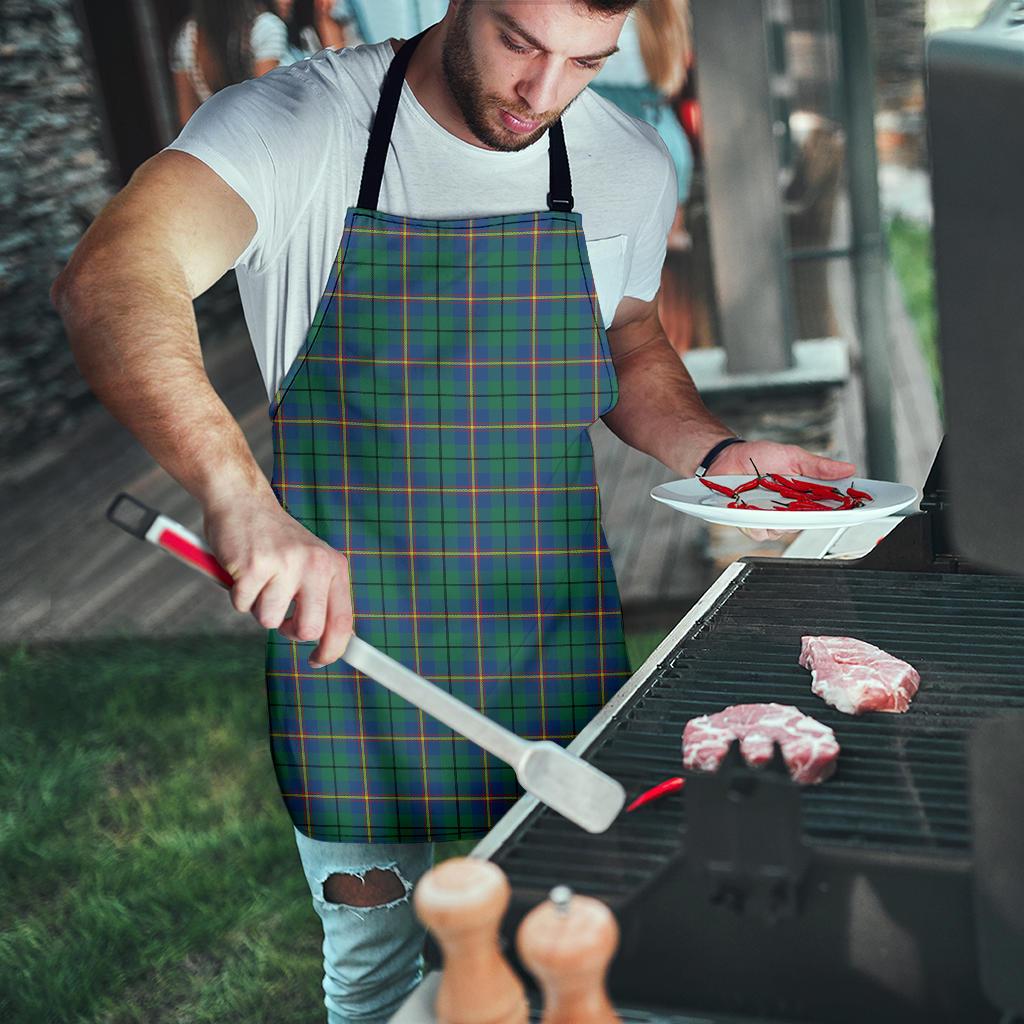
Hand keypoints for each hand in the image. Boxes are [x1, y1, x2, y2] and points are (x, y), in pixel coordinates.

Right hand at [203, 491, 352, 667]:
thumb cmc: (275, 541)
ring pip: (269, 620)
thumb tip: (333, 641)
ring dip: (258, 606)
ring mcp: (285, 564)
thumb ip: (322, 597)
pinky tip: (242, 570)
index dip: (333, 650)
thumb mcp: (310, 563)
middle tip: (280, 614)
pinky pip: (242, 605)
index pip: (343, 621)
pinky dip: (237, 594)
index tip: (318, 661)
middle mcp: (315, 565)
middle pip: (309, 630)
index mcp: (333, 566)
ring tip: (259, 578)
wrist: (242, 501)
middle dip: (289, 631)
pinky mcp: (254, 566)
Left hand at [708, 440, 856, 542]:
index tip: (859, 509)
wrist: (727, 457)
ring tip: (772, 499)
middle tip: (808, 502)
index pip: (829, 508)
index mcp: (804, 495)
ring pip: (785, 531)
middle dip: (811, 515)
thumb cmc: (759, 457)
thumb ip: (819, 466)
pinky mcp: (751, 523)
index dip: (844, 511)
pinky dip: (759, 522)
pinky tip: (754, 508)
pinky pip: (761, 532)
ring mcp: (771, 519)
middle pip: (809, 523)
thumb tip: (848, 468)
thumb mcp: (793, 456)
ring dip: (781, 517)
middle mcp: (790, 510)